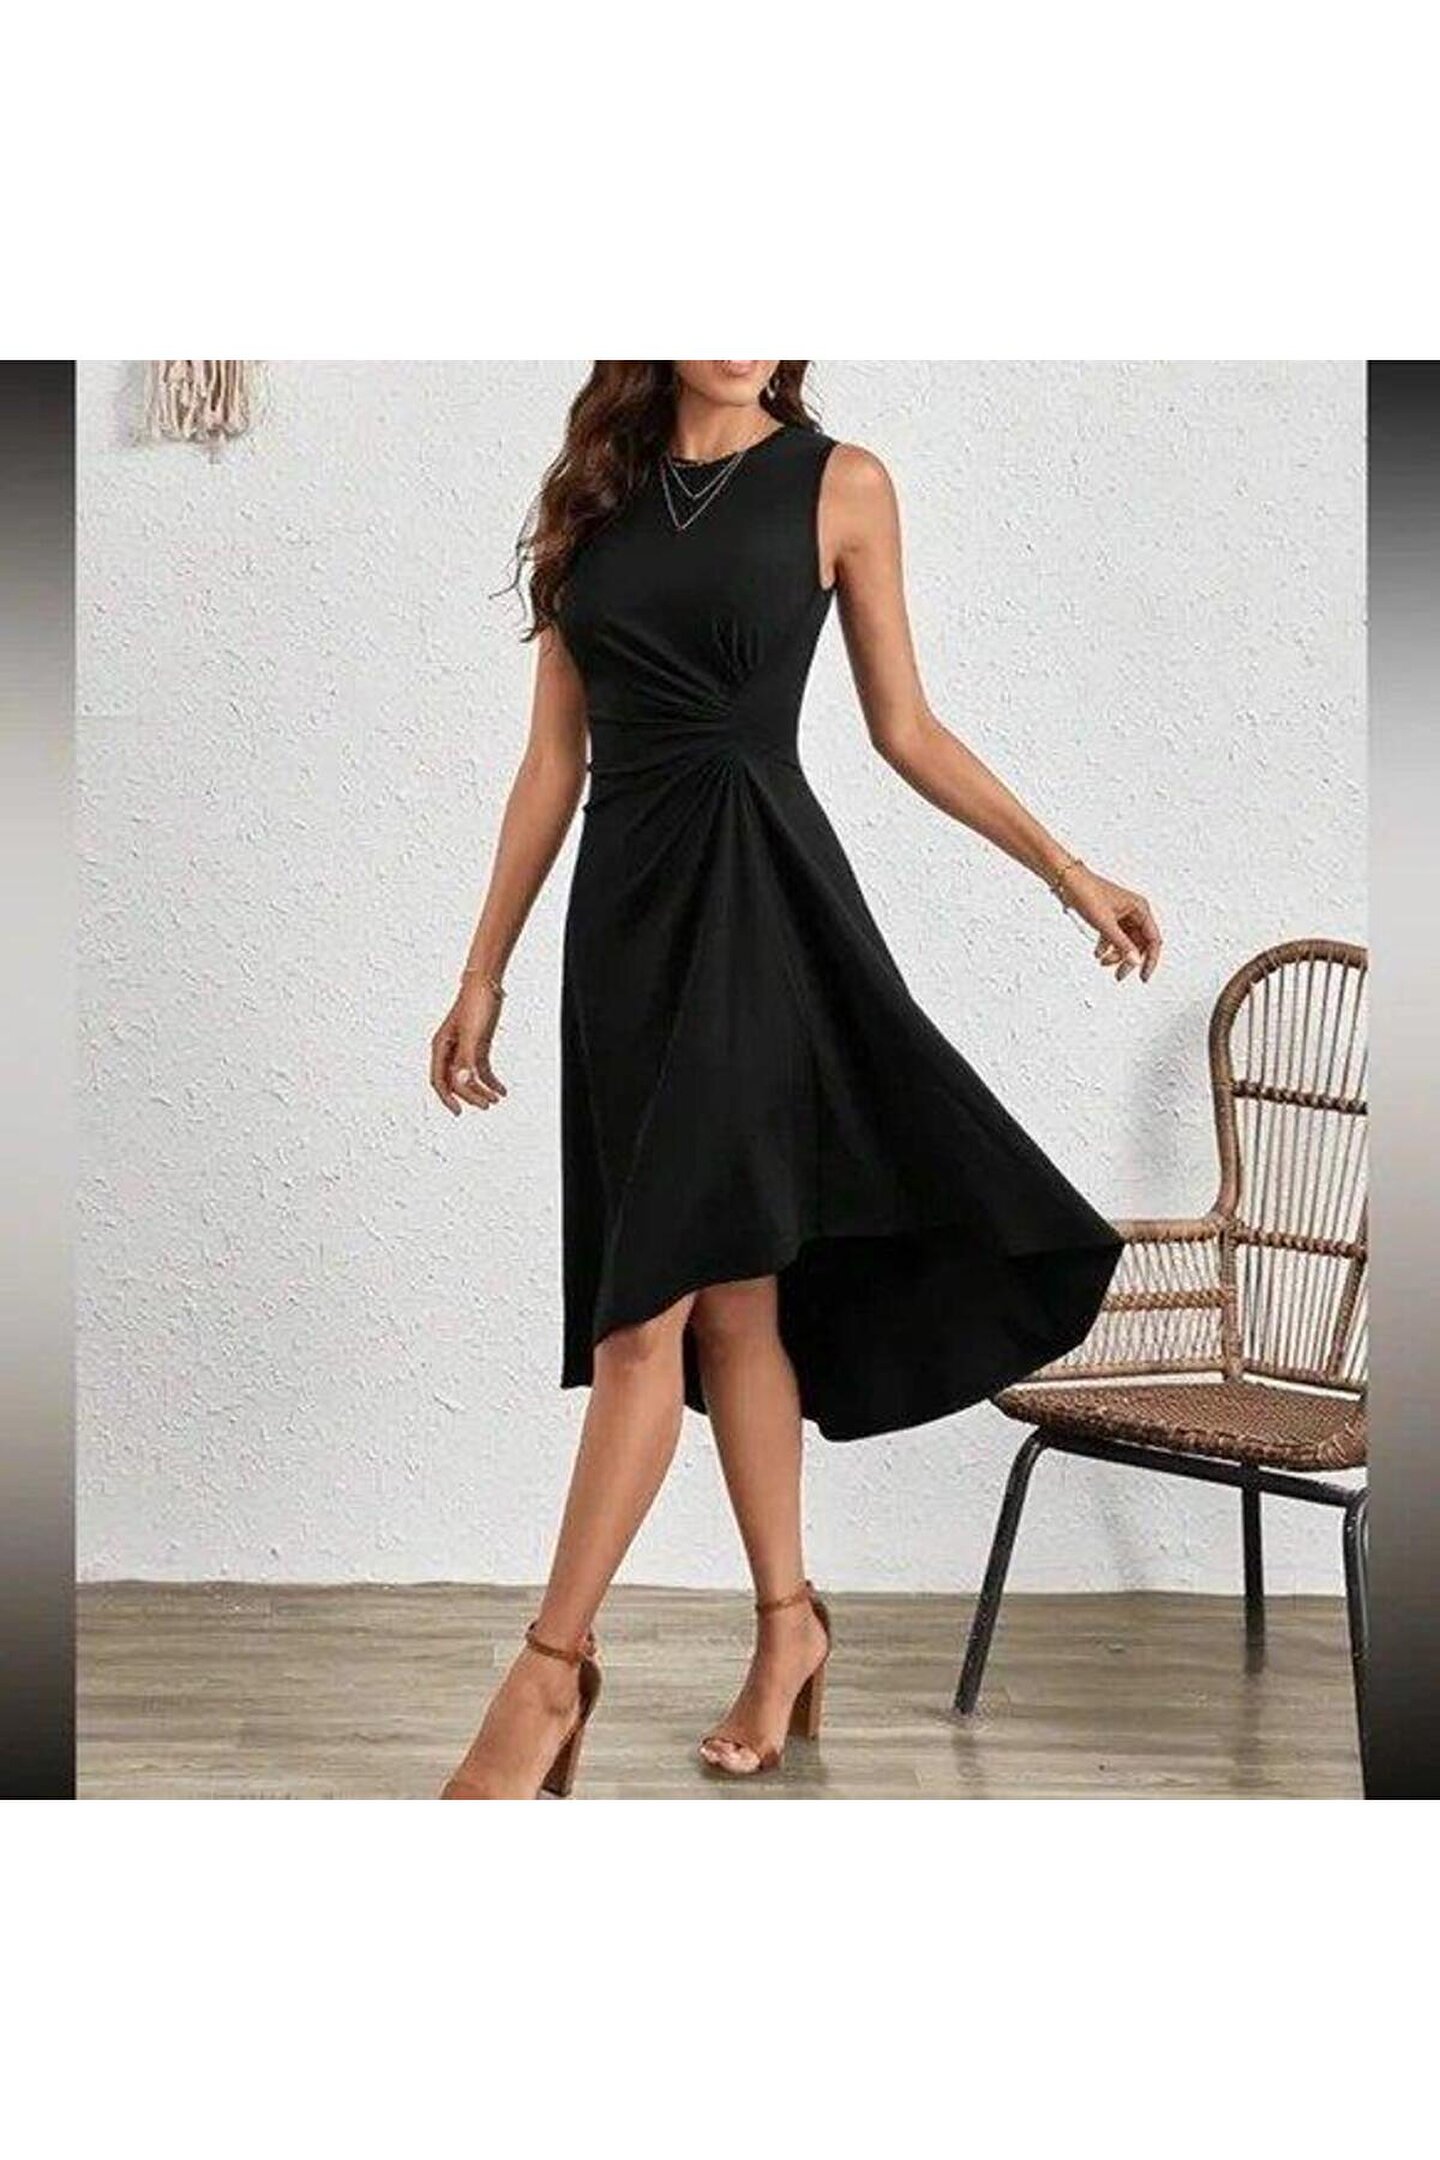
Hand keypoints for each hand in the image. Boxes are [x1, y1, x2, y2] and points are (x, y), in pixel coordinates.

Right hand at [430, 980, 507, 1114]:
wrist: (487, 984)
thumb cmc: (475, 1004)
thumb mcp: (473, 1035)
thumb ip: (466, 1060)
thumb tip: (462, 1082)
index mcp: (440, 1047)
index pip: (439, 1080)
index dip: (448, 1098)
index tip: (459, 1112)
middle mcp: (449, 1050)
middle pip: (455, 1081)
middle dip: (470, 1095)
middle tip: (486, 1106)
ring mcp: (464, 1048)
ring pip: (469, 1077)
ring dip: (481, 1090)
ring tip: (496, 1099)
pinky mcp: (477, 1046)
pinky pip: (481, 1069)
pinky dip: (490, 1080)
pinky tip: (501, 1089)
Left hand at [1058, 864, 1161, 982]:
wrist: (1067, 880)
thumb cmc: (1086, 892)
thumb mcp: (1105, 923)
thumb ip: (1121, 944)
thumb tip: (1135, 961)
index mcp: (1140, 908)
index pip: (1153, 939)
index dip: (1150, 960)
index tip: (1143, 976)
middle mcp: (1134, 910)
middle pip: (1139, 943)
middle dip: (1128, 959)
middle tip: (1119, 974)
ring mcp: (1122, 914)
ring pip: (1126, 941)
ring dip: (1116, 954)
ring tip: (1103, 962)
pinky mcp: (1110, 916)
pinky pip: (1114, 936)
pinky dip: (1107, 946)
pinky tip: (1098, 953)